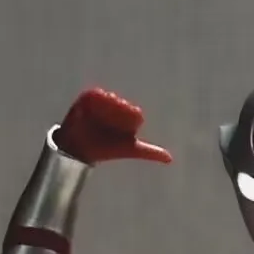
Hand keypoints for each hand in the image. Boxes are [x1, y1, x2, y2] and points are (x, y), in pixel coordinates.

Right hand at [54, 88, 171, 165]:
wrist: (83, 148)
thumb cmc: (108, 150)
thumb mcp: (131, 150)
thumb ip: (150, 152)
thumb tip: (170, 159)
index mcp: (131, 116)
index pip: (136, 116)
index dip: (129, 124)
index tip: (122, 134)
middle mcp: (119, 107)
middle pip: (123, 107)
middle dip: (118, 117)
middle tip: (108, 128)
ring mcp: (104, 101)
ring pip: (111, 99)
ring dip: (107, 109)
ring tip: (100, 119)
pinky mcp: (89, 97)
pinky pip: (95, 94)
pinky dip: (95, 101)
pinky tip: (91, 111)